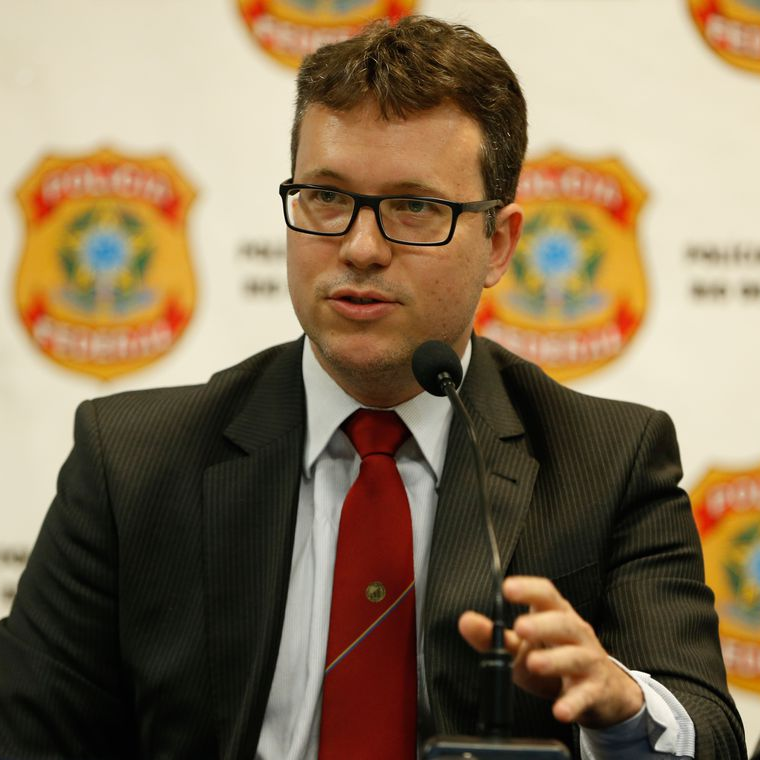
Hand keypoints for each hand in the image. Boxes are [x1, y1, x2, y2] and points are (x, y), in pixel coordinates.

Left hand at [459, 576, 643, 728]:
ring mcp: (588, 660)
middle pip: (563, 623)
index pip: (546, 595)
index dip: (528, 589)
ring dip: (554, 660)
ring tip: (533, 663)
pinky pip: (585, 695)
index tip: (507, 588)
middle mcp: (576, 633)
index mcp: (557, 615)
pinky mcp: (595, 690)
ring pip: (576, 656)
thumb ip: (494, 635)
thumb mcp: (522, 647)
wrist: (602, 691)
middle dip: (542, 624)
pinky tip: (559, 710)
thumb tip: (465, 620)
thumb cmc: (556, 659)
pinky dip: (573, 703)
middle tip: (520, 628)